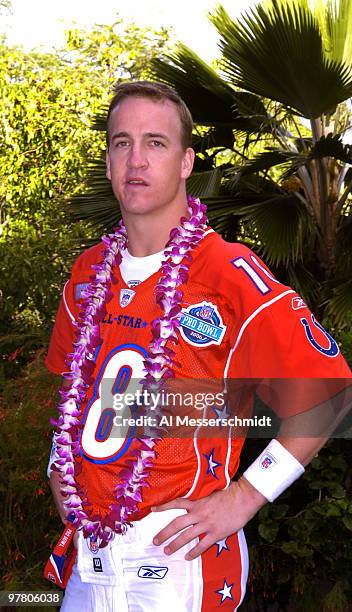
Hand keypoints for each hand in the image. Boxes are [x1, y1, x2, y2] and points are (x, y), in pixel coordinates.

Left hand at [152, 477, 266, 559]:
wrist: (243, 498)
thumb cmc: (229, 493)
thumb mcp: (211, 492)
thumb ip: (201, 499)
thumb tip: (192, 501)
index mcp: (197, 502)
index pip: (176, 503)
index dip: (163, 507)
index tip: (152, 510)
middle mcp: (199, 513)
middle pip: (177, 523)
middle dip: (165, 532)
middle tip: (155, 541)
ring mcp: (207, 524)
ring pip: (187, 536)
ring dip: (175, 544)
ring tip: (166, 551)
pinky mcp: (216, 533)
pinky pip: (202, 545)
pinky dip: (194, 552)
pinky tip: (188, 557)